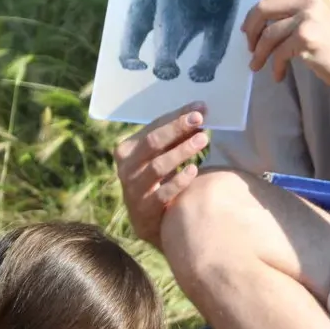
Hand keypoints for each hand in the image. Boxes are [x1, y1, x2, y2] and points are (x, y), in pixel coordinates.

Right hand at [112, 103, 209, 247]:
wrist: (149, 221)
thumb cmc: (158, 180)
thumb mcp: (160, 156)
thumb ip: (175, 138)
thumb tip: (199, 113)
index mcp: (127, 149)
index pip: (154, 127)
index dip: (177, 116)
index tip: (200, 107)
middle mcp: (126, 167)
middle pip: (153, 142)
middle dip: (177, 128)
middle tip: (200, 119)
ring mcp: (133, 189)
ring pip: (158, 166)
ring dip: (181, 151)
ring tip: (202, 140)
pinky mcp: (144, 210)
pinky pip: (162, 193)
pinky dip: (179, 181)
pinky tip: (194, 170)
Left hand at [243, 0, 329, 105]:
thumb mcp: (320, 20)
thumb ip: (296, 15)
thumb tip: (262, 23)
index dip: (257, 14)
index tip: (251, 30)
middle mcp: (310, 0)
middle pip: (264, 9)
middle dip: (252, 29)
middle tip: (249, 46)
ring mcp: (308, 18)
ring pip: (269, 34)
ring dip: (260, 52)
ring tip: (257, 65)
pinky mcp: (305, 38)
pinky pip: (278, 52)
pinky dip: (275, 65)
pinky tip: (278, 75)